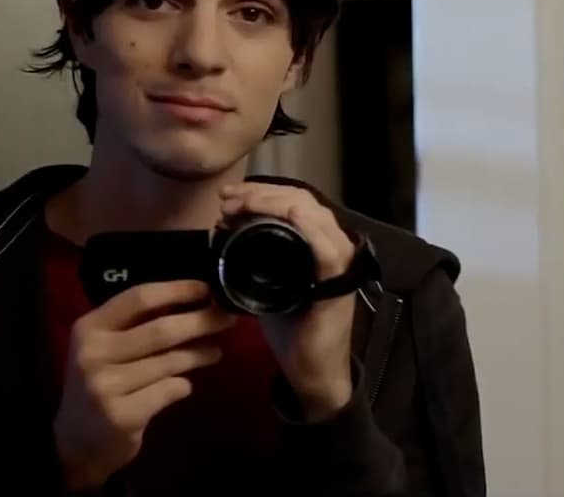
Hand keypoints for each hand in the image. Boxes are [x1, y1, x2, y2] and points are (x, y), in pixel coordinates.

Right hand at [53, 280, 237, 489]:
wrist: (74, 445)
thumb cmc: (98, 385)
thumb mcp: (103, 348)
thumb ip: (135, 325)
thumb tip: (193, 300)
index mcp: (89, 327)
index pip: (140, 298)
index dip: (178, 291)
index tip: (208, 289)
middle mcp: (93, 353)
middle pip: (161, 330)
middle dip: (201, 321)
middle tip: (228, 318)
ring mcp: (105, 386)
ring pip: (169, 362)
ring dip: (199, 355)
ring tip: (214, 352)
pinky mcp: (121, 416)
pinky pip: (169, 390)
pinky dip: (183, 386)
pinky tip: (184, 386)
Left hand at [219, 183, 356, 420]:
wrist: (312, 372)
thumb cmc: (292, 330)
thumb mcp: (269, 285)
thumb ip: (256, 258)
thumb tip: (225, 231)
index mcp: (316, 244)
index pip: (295, 200)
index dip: (262, 191)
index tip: (229, 197)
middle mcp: (332, 246)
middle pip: (302, 199)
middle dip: (262, 193)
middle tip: (229, 199)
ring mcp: (339, 263)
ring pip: (314, 214)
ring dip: (275, 203)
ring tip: (242, 205)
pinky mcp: (337, 283)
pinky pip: (326, 247)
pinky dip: (307, 226)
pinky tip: (289, 214)